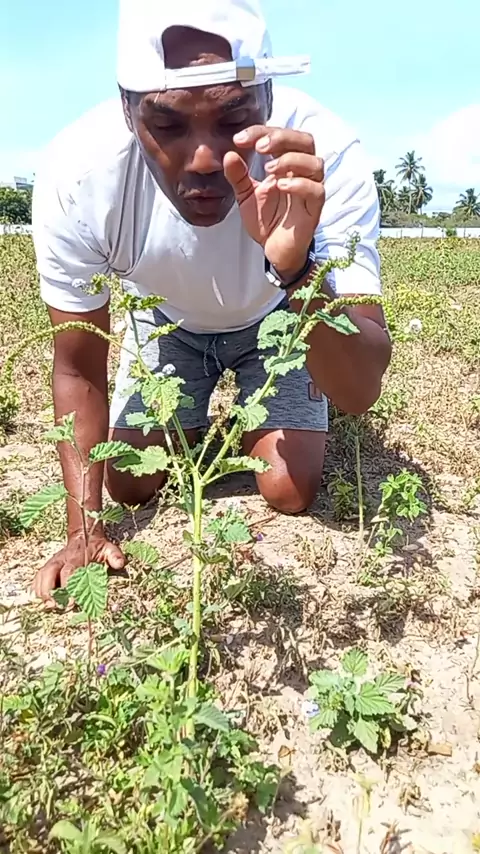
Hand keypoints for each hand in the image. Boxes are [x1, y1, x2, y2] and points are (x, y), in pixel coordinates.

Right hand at [33, 531, 124, 602]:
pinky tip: (42, 601)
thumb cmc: (96, 547)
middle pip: (48, 574)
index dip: (69, 586)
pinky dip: (37, 590)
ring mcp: (52, 563)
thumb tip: (120, 563)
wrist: (84, 536)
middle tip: (55, 606)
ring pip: (40, 577)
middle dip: (49, 591)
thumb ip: (114, 556)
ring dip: (42, 593)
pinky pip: (37, 579)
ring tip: (49, 606)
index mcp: (75, 557)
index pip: (69, 571)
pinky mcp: (47, 568)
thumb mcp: (108, 548)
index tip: (72, 601)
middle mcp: (60, 560)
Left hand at [224, 126, 324, 277]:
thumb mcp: (246, 195)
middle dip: (282, 138)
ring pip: (315, 163)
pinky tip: (280, 186)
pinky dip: (299, 184)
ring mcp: (311, 189)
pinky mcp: (314, 209)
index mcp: (287, 163)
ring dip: (290, 160)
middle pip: (305, 140)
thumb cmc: (266, 220)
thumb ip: (238, 176)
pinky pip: (316, 190)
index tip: (239, 139)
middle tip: (259, 147)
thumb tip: (228, 154)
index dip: (262, 131)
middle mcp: (302, 172)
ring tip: (268, 169)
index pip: (282, 135)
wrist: (275, 250)